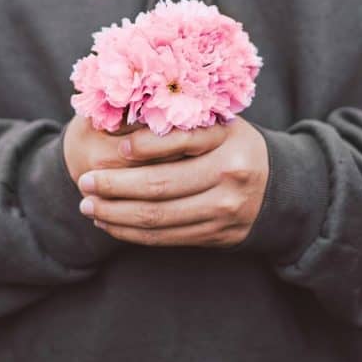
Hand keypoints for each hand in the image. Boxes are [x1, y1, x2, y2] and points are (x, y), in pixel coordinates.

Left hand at [76, 115, 269, 247]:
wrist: (277, 186)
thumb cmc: (231, 144)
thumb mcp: (216, 123)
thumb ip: (179, 124)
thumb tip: (120, 125)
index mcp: (227, 141)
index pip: (179, 143)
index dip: (143, 148)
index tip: (113, 148)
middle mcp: (228, 177)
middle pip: (161, 187)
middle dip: (114, 187)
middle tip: (84, 182)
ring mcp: (223, 211)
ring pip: (159, 218)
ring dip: (116, 214)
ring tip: (88, 206)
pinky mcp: (215, 235)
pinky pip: (165, 237)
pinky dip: (132, 232)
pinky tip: (110, 222)